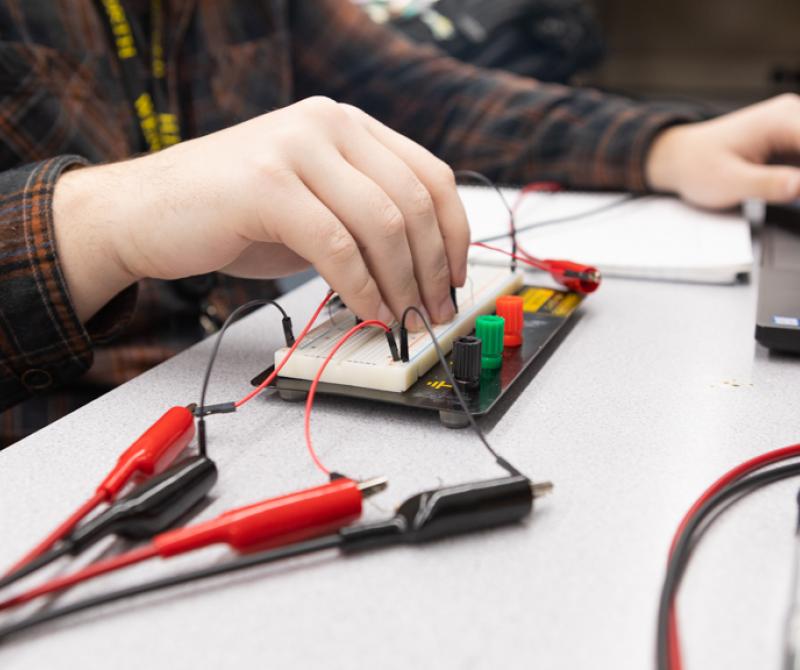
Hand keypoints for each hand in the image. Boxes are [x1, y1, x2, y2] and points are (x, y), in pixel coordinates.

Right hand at [54, 97, 468, 326]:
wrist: (144, 212)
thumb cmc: (231, 215)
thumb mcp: (314, 204)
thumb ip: (363, 218)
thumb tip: (421, 267)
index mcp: (347, 125)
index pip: (430, 175)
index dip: (454, 233)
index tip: (455, 276)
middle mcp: (327, 123)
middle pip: (412, 201)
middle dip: (432, 267)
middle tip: (433, 309)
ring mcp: (296, 146)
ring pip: (381, 223)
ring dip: (402, 283)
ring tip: (402, 318)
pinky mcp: (267, 183)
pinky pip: (337, 245)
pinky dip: (361, 287)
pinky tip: (368, 312)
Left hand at [645, 93, 799, 208]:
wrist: (680, 158)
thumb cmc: (697, 166)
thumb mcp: (729, 182)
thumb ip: (768, 185)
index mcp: (781, 120)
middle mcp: (792, 115)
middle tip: (795, 197)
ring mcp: (793, 126)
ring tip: (787, 194)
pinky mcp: (792, 140)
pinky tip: (792, 191)